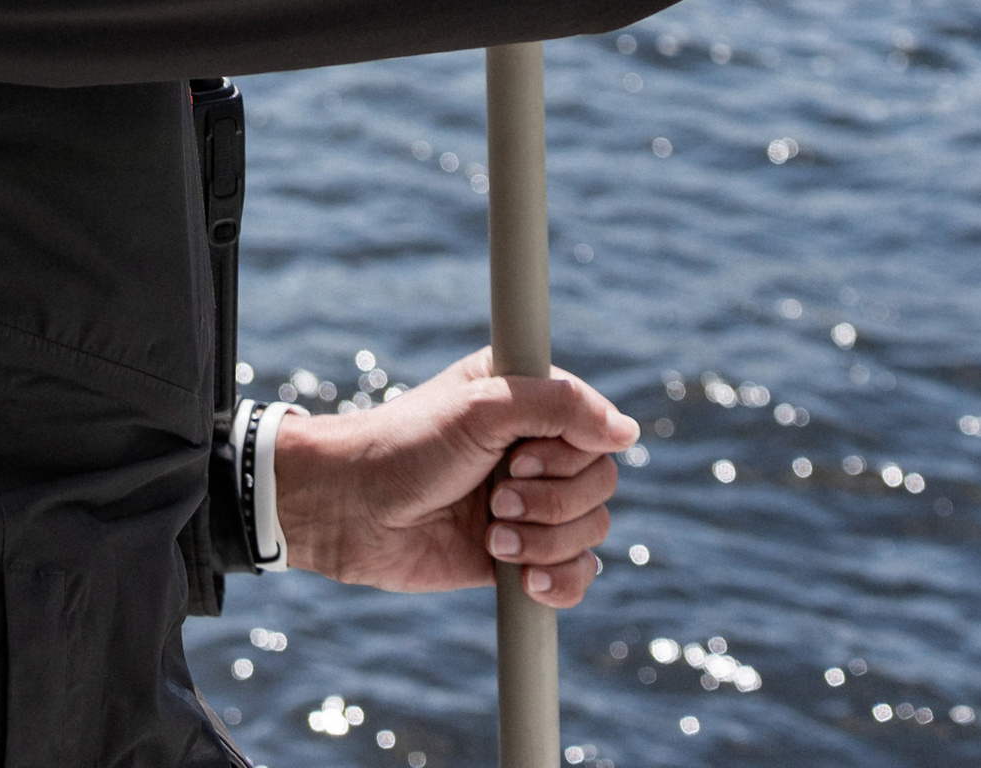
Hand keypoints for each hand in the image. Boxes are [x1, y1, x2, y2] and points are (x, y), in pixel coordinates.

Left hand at [272, 350, 635, 598]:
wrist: (352, 511)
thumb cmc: (406, 446)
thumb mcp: (481, 409)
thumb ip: (558, 407)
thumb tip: (628, 432)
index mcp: (527, 398)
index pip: (595, 427)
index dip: (566, 451)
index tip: (517, 455)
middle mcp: (535, 448)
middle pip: (600, 484)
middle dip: (552, 500)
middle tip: (496, 496)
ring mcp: (529, 503)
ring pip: (591, 532)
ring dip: (544, 540)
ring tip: (491, 533)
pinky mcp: (519, 555)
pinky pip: (576, 576)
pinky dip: (559, 582)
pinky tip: (524, 580)